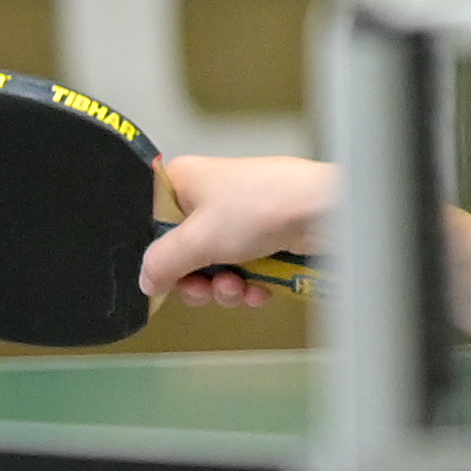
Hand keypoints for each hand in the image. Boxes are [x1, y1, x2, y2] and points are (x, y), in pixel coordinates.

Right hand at [139, 155, 335, 305]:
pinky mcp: (264, 238)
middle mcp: (209, 197)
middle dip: (195, 280)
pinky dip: (248, 287)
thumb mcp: (198, 238)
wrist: (324, 211)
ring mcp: (238, 218)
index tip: (162, 274)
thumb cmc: (266, 203)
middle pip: (181, 253)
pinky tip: (258, 290)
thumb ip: (163, 263)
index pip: (150, 220)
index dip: (155, 252)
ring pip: (213, 269)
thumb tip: (146, 279)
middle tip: (205, 287)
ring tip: (239, 287)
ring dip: (224, 288)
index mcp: (184, 180)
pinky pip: (242, 272)